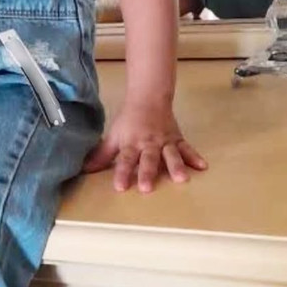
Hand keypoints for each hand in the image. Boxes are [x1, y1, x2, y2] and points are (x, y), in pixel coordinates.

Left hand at [83, 101, 206, 192]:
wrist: (148, 98)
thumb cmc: (129, 120)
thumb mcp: (114, 136)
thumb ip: (102, 155)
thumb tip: (84, 169)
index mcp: (132, 144)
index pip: (125, 160)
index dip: (122, 173)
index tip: (120, 187)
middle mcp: (148, 144)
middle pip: (148, 159)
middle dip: (147, 173)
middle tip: (147, 188)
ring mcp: (165, 142)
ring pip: (170, 155)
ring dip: (175, 166)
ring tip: (181, 179)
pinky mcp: (177, 139)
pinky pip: (187, 148)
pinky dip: (194, 156)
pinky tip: (202, 166)